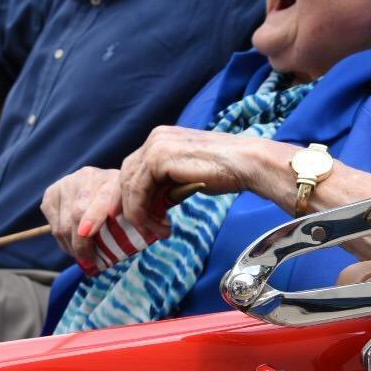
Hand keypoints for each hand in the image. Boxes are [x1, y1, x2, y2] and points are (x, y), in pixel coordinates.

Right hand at [41, 166, 121, 273]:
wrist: (100, 184)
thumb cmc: (118, 205)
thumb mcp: (129, 210)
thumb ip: (129, 223)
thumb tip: (135, 242)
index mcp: (113, 180)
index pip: (102, 198)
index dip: (93, 217)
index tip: (87, 234)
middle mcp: (88, 176)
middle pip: (77, 214)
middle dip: (81, 243)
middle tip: (88, 261)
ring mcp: (67, 183)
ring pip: (63, 224)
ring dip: (70, 245)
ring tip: (80, 255)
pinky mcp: (52, 193)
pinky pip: (53, 224)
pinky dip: (61, 240)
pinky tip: (72, 243)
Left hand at [118, 127, 276, 242]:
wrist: (244, 163)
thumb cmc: (224, 171)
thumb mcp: (186, 176)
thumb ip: (166, 184)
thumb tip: (152, 205)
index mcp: (160, 139)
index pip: (133, 170)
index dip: (130, 197)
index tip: (137, 221)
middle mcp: (154, 138)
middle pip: (126, 178)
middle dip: (132, 208)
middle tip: (147, 231)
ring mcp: (155, 146)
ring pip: (129, 187)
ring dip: (140, 215)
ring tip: (159, 232)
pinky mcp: (158, 159)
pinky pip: (138, 192)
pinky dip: (144, 213)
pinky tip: (162, 226)